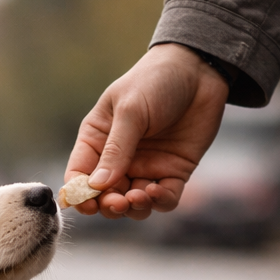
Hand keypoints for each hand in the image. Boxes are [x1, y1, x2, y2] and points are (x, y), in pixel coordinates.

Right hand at [65, 43, 229, 219]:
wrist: (200, 70)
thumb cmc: (155, 81)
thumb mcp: (131, 110)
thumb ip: (116, 149)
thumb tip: (97, 186)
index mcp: (97, 139)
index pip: (79, 175)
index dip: (79, 194)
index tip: (87, 204)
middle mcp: (118, 158)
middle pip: (105, 196)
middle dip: (108, 205)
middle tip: (118, 202)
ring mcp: (146, 167)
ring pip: (133, 203)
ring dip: (133, 208)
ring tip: (138, 197)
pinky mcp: (174, 172)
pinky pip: (164, 198)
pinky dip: (159, 202)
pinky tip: (157, 191)